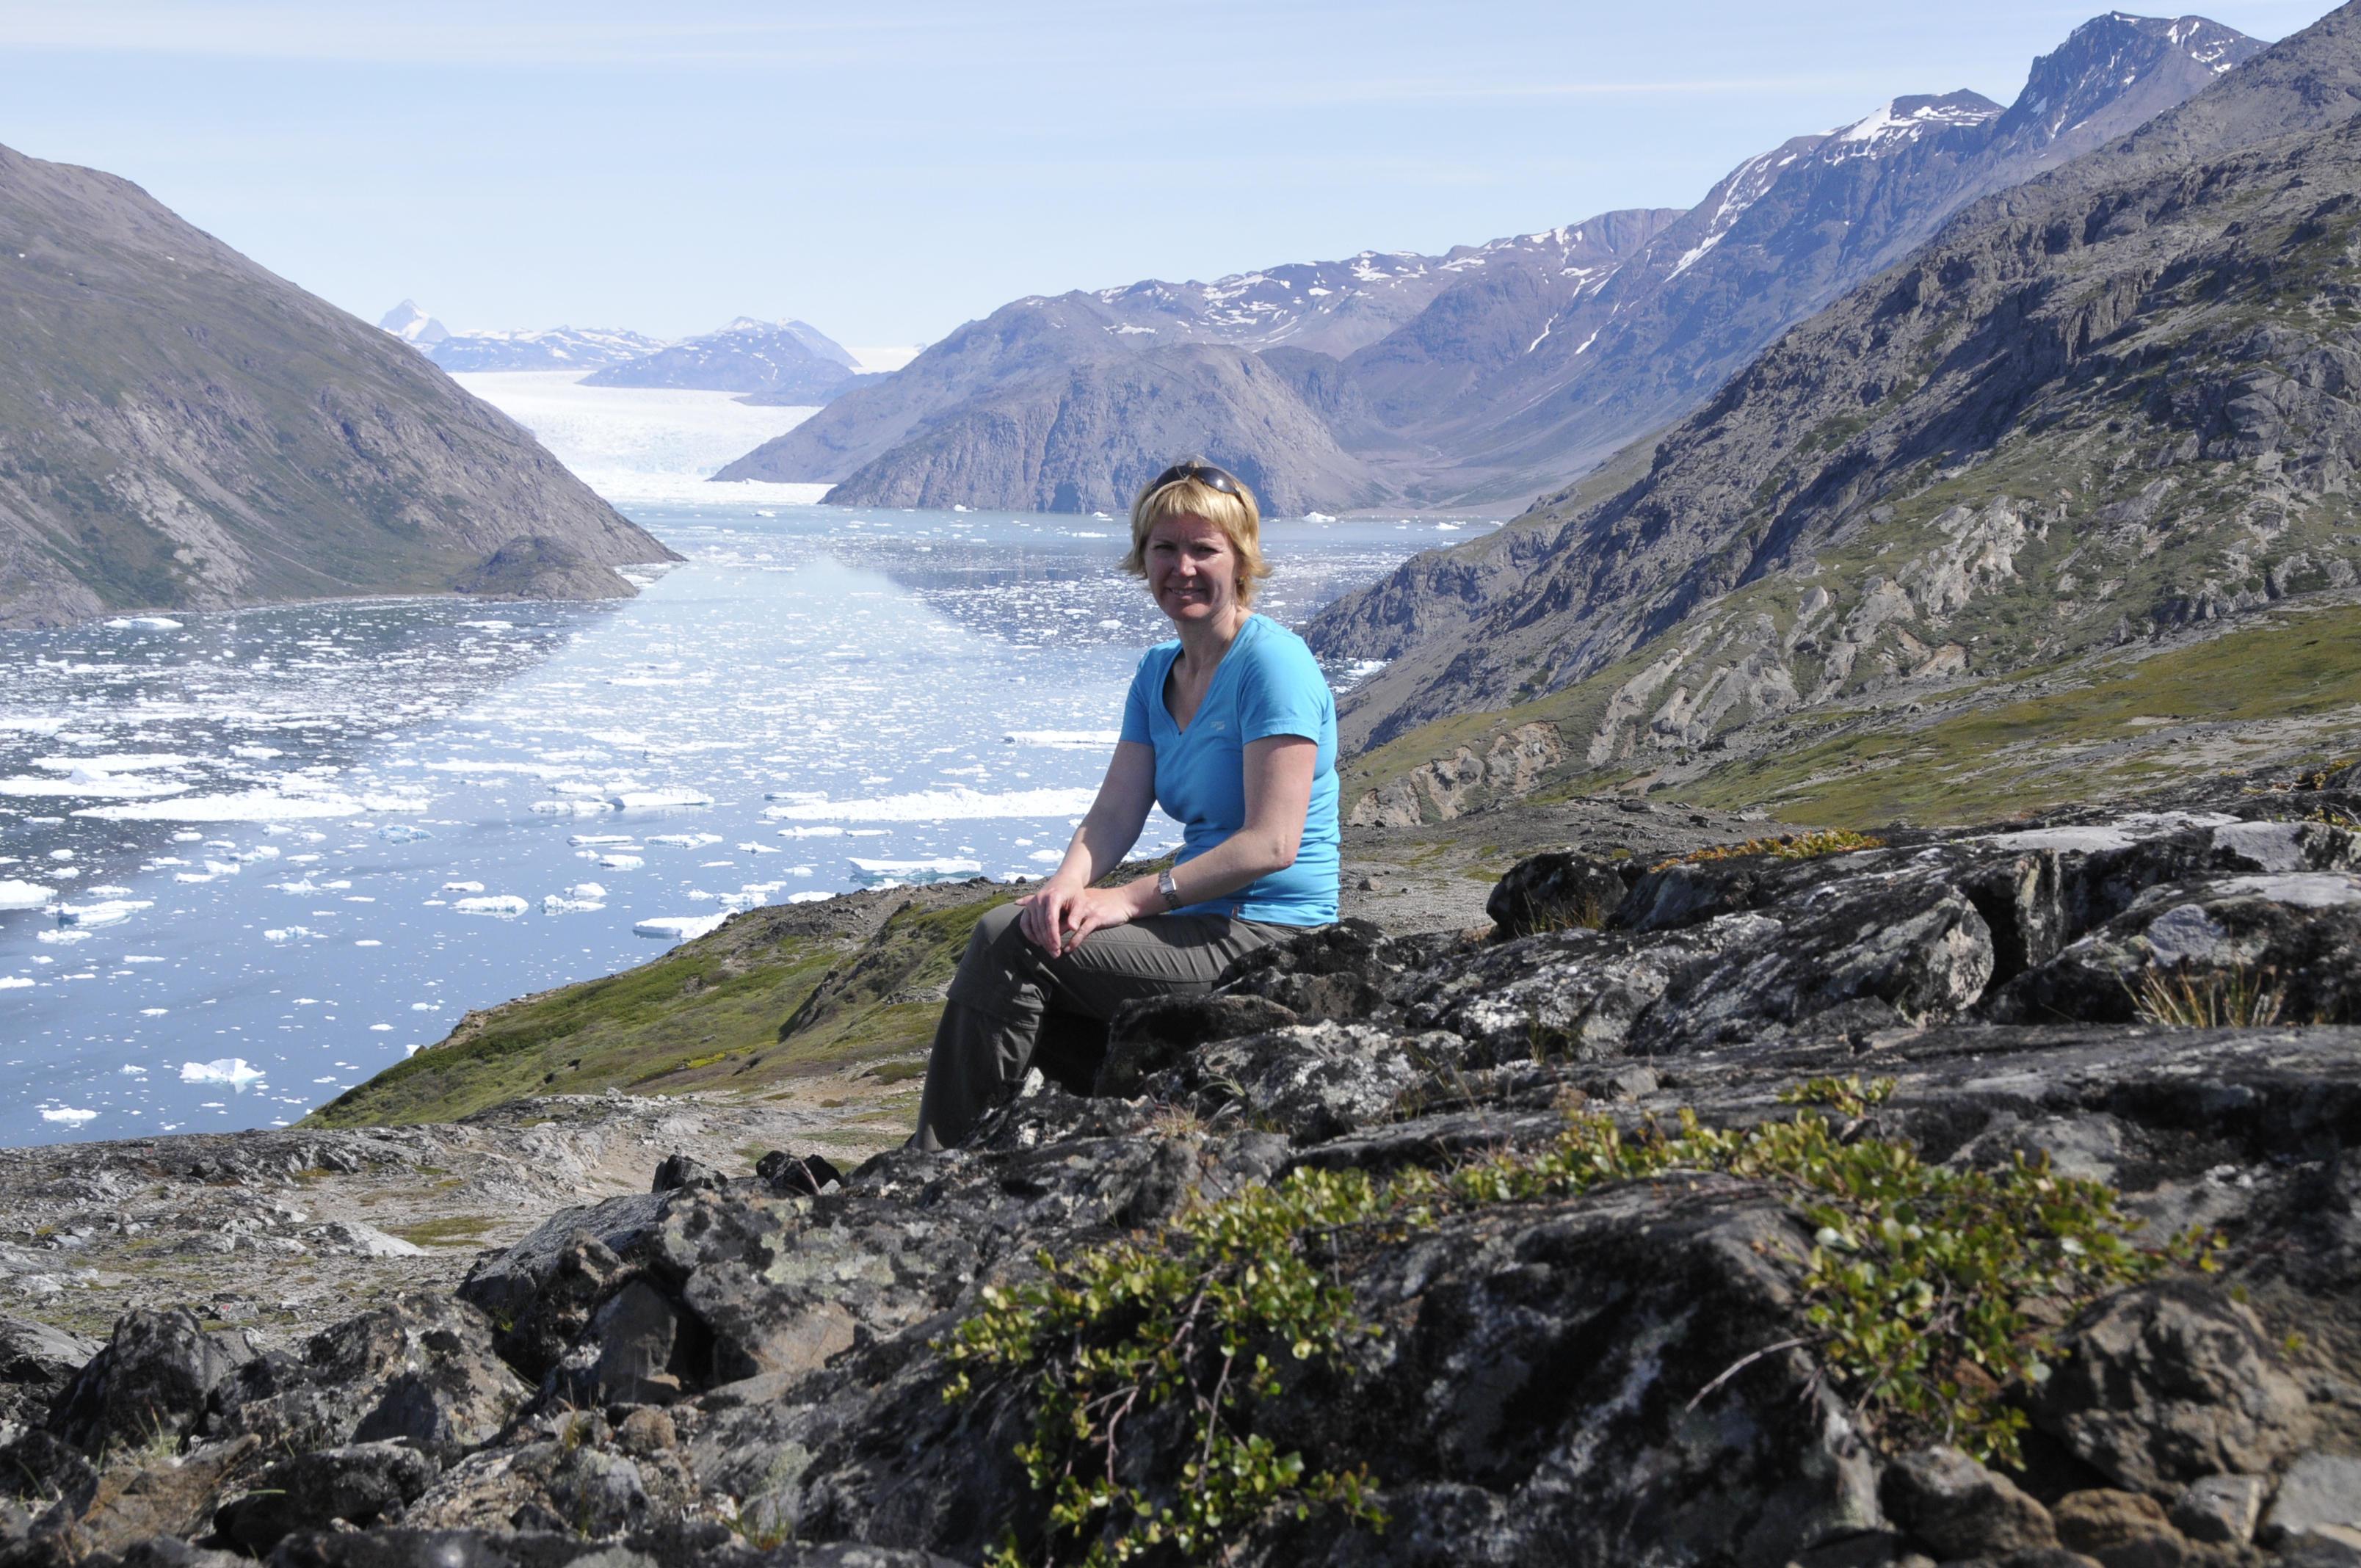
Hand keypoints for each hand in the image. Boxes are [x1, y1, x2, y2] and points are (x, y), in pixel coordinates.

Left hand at [1015, 878, 1135, 957]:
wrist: (1124, 900)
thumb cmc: (1102, 904)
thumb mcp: (1083, 903)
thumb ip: (1067, 909)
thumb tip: (1052, 919)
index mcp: (1070, 902)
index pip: (1049, 913)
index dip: (1040, 925)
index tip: (1034, 938)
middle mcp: (1075, 905)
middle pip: (1054, 920)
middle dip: (1046, 935)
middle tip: (1041, 948)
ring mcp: (1085, 911)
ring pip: (1065, 927)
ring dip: (1057, 940)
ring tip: (1052, 952)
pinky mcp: (1096, 917)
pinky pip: (1082, 931)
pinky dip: (1074, 941)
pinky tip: (1068, 949)